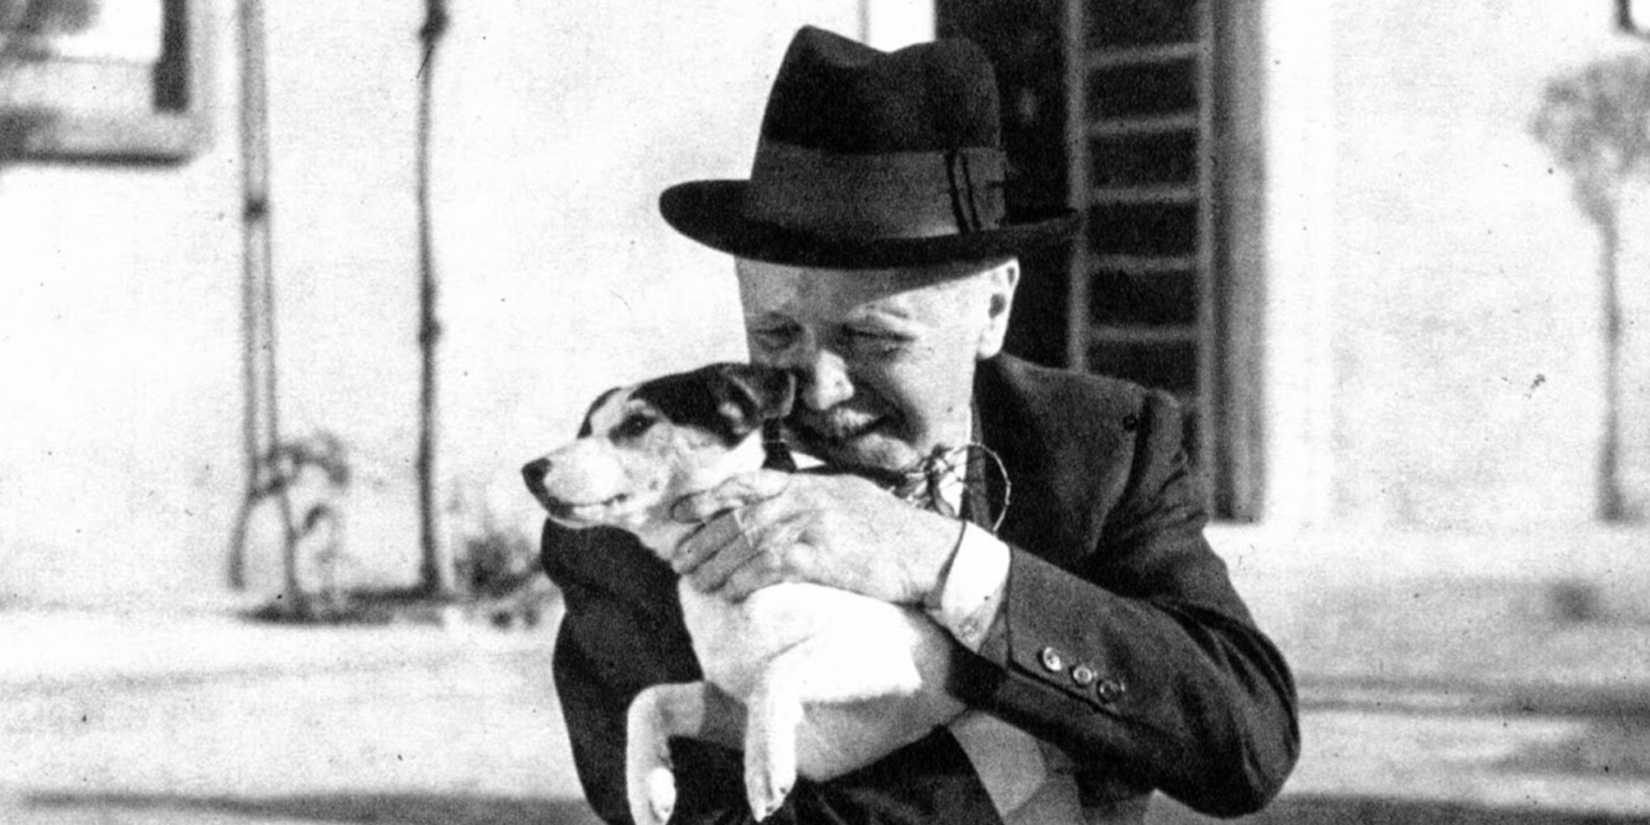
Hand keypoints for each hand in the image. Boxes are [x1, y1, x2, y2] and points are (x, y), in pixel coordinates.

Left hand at [670, 470, 964, 604]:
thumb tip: (775, 510)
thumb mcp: (847, 499)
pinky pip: (769, 567)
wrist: (928, 552)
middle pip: (738, 516)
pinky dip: (744, 581)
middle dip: (702, 539)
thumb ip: (810, 499)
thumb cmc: (890, 531)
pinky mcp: (821, 556)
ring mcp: (812, 525)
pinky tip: (729, 593)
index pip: (746, 483)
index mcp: (807, 482)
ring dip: (716, 565)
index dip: (707, 497)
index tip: (678, 512)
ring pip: (747, 542)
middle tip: (678, 561)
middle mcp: (804, 498)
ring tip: (696, 583)